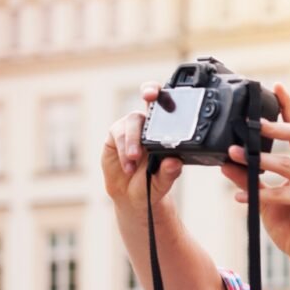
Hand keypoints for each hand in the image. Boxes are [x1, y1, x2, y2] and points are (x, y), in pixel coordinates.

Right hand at [101, 82, 182, 211]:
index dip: (169, 95)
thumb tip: (174, 162)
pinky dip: (123, 151)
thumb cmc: (152, 184)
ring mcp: (132, 128)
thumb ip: (169, 172)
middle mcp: (150, 125)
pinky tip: (128, 166)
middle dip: (149, 92)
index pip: (170, 107)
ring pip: (132, 123)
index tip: (169, 95)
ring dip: (133, 141)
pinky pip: (119, 136)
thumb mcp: (163, 182)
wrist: (133, 197)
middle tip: (149, 97)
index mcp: (168, 131)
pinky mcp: (115, 136)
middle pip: (149, 99)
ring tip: (134, 161)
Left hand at [220, 84, 289, 276]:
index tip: (276, 86)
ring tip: (234, 156)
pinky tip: (238, 197)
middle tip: (251, 123)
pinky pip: (281, 193)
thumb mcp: (268, 201)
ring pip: (286, 165)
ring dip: (257, 161)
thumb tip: (227, 163)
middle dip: (275, 127)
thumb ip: (251, 181)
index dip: (289, 108)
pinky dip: (258, 194)